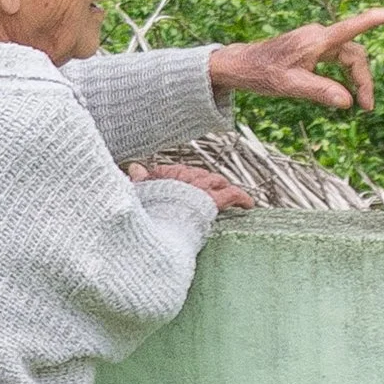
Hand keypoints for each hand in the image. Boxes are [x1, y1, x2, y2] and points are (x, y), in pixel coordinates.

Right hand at [128, 162, 255, 210]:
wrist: (160, 216)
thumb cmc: (146, 208)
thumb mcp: (138, 192)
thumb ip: (139, 180)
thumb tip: (135, 167)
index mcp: (168, 174)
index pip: (179, 172)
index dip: (184, 180)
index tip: (184, 188)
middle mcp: (187, 176)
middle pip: (200, 176)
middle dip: (205, 184)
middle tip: (207, 194)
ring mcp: (202, 186)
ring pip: (217, 182)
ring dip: (221, 189)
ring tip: (227, 197)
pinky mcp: (214, 199)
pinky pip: (232, 194)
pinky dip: (241, 198)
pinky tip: (248, 205)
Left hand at [207, 7, 383, 110]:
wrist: (241, 65)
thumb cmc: (262, 73)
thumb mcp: (290, 85)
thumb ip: (319, 91)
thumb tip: (347, 101)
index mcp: (315, 41)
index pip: (349, 28)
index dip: (372, 20)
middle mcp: (318, 37)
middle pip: (353, 54)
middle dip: (363, 79)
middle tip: (366, 106)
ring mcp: (315, 42)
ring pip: (347, 58)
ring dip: (356, 79)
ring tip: (359, 104)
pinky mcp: (312, 48)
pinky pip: (337, 59)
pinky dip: (344, 75)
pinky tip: (344, 92)